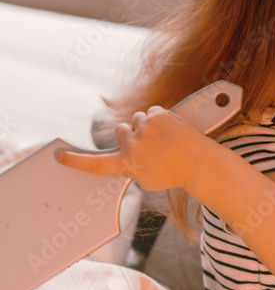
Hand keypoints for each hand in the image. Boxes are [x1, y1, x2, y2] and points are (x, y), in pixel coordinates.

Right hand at [56, 106, 205, 191]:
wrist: (198, 162)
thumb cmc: (173, 173)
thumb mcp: (146, 178)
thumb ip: (131, 165)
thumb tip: (125, 154)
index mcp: (128, 165)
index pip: (97, 164)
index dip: (76, 161)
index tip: (60, 157)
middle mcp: (133, 145)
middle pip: (120, 130)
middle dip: (131, 134)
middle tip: (149, 144)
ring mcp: (145, 128)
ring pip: (137, 119)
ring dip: (146, 125)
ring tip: (164, 139)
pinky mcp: (158, 114)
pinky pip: (152, 111)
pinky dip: (159, 118)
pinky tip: (170, 130)